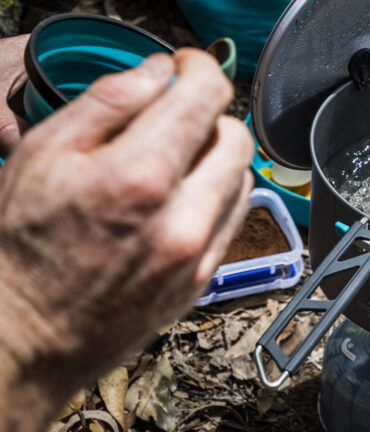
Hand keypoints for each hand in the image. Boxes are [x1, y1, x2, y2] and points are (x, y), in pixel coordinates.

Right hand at [0, 49, 253, 430]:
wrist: (30, 333)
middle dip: (212, 113)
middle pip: (237, 136)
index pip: (207, 98)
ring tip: (176, 158)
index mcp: (140, 176)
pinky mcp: (205, 278)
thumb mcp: (46, 153)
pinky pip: (235, 217)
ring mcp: (199, 254)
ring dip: (218, 155)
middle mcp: (183, 218)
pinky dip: (218, 193)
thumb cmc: (26, 246)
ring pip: (243, 177)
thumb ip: (109, 102)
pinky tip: (183, 196)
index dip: (200, 69)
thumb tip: (158, 72)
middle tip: (178, 114)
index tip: (186, 68)